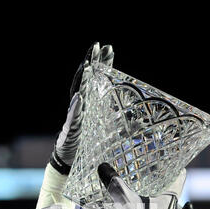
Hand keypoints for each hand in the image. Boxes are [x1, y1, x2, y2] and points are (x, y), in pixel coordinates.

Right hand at [51, 42, 113, 173]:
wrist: (71, 162)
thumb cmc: (88, 145)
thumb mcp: (108, 132)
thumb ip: (120, 123)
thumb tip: (140, 119)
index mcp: (91, 105)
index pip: (97, 80)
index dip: (102, 65)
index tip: (109, 49)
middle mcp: (81, 107)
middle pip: (86, 81)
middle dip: (91, 63)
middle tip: (96, 46)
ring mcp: (74, 117)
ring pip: (78, 94)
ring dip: (82, 80)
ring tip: (86, 66)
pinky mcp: (69, 130)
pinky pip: (73, 117)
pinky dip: (76, 108)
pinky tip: (80, 97)